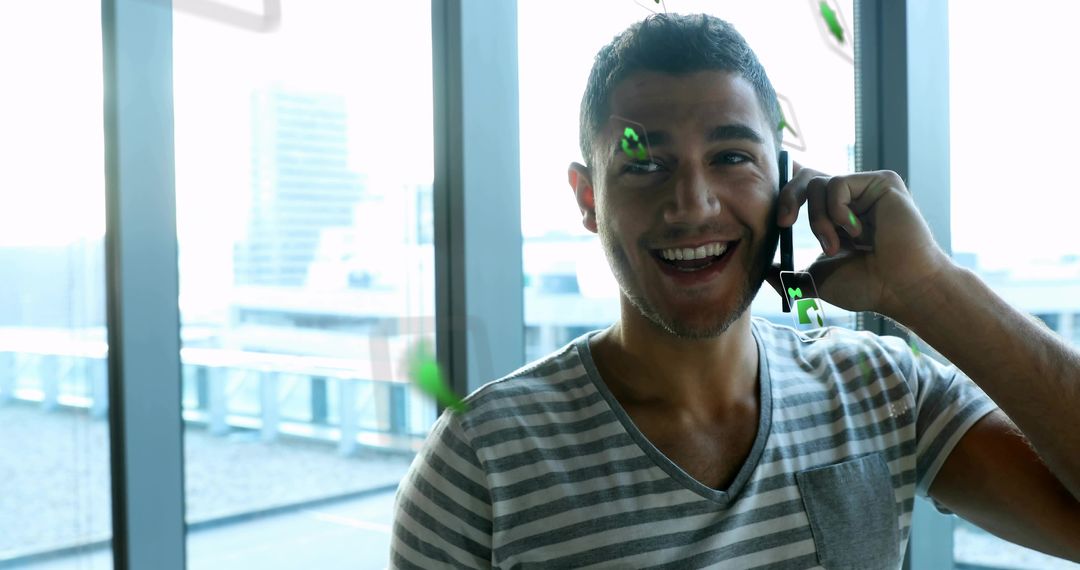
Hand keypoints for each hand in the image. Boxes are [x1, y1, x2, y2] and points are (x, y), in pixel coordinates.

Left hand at [764, 163, 954, 317]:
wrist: (898, 288)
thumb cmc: (866, 286)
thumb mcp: (816, 280)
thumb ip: (789, 275)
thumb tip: (764, 272)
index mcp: (837, 216)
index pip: (806, 188)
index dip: (787, 187)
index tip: (777, 211)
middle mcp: (852, 199)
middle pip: (807, 177)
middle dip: (788, 198)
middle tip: (784, 223)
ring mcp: (867, 189)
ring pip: (819, 183)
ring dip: (818, 220)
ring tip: (837, 246)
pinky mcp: (882, 182)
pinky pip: (838, 183)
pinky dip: (837, 212)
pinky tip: (858, 232)